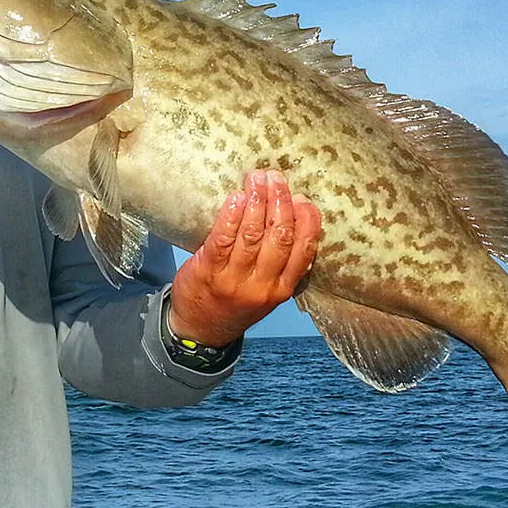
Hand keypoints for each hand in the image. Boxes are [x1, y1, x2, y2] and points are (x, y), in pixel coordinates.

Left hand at [169, 170, 321, 347]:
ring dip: (257, 201)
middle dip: (280, 202)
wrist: (200, 329)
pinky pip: (223, 238)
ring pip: (252, 234)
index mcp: (282, 289)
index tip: (303, 198)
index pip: (304, 251)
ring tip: (257, 178)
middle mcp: (261, 285)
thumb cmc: (235, 303)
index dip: (307, 221)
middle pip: (280, 237)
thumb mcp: (267, 292)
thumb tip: (290, 213)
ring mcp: (234, 278)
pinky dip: (231, 215)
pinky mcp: (208, 270)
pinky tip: (236, 197)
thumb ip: (280, 263)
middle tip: (276, 178)